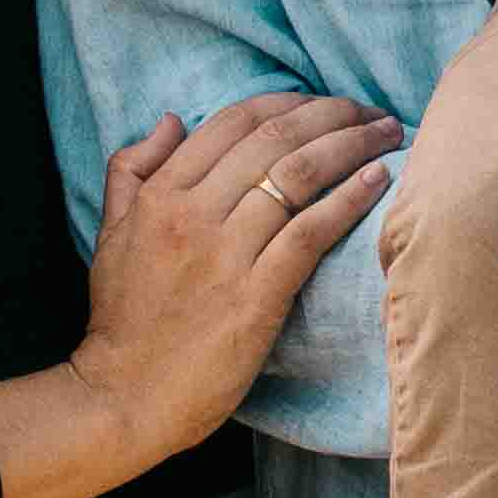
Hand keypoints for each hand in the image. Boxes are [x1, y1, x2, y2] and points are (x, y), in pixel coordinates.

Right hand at [73, 92, 399, 462]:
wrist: (123, 397)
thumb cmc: (123, 319)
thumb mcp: (111, 233)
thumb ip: (132, 171)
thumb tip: (170, 120)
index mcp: (160, 195)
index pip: (233, 121)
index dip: (286, 100)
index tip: (322, 103)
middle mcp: (192, 214)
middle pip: (274, 137)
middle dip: (332, 112)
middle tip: (368, 110)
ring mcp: (225, 255)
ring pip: (298, 174)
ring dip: (352, 144)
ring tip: (386, 133)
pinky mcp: (256, 297)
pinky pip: (310, 231)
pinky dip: (349, 197)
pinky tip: (378, 179)